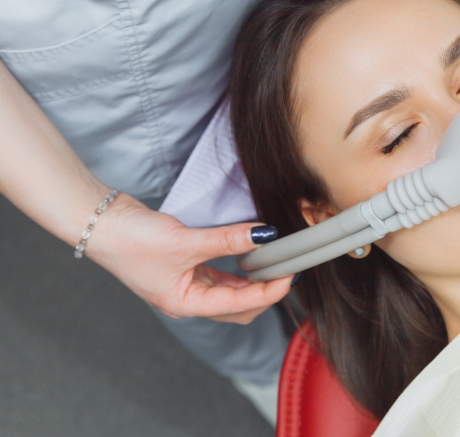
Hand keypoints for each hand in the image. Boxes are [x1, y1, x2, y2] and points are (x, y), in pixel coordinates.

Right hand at [87, 193, 290, 323]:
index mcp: (186, 304)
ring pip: (231, 290)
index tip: (289, 274)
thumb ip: (227, 239)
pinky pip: (220, 273)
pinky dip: (238, 267)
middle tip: (286, 269)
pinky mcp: (186, 267)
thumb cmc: (132, 240)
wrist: (100, 222)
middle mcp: (188, 299)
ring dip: (253, 279)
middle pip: (238, 307)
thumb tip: (265, 235)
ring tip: (274, 261)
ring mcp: (187, 284)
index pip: (239, 305)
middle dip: (264, 292)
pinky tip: (251, 255)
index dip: (268, 292)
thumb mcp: (186, 241)